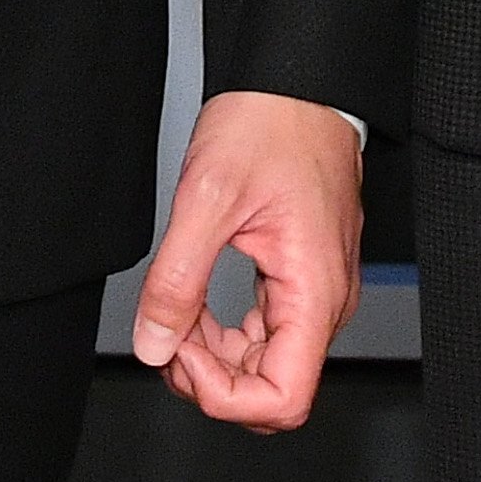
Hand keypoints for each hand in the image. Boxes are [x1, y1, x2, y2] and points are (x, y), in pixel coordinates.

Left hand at [130, 91, 363, 431]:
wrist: (296, 81)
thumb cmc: (271, 123)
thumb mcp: (207, 197)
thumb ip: (177, 280)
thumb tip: (154, 345)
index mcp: (315, 291)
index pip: (285, 400)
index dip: (224, 395)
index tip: (182, 352)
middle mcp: (326, 301)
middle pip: (272, 391)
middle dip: (210, 376)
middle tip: (168, 327)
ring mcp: (315, 291)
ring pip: (265, 366)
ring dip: (212, 355)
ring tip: (177, 308)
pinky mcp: (299, 278)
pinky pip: (264, 333)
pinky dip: (223, 332)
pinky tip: (195, 300)